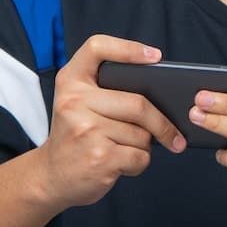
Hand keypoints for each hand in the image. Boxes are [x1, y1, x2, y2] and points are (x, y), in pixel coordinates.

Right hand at [40, 35, 185, 209]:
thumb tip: (166, 97)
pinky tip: (123, 164)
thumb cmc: (76, 137)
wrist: (50, 177)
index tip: (155, 57)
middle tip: (175, 135)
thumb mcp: (78, 105)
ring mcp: (86, 130)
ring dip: (144, 145)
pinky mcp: (99, 157)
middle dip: (162, 123)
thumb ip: (108, 91)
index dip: (127, 48)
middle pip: (138, 103)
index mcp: (70, 82)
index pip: (96, 48)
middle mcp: (74, 102)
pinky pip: (140, 156)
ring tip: (125, 149)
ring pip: (142, 133)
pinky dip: (139, 163)